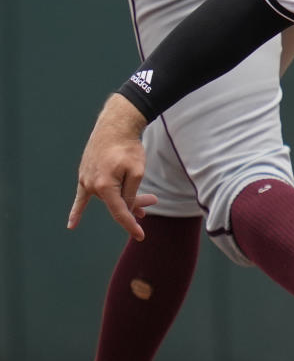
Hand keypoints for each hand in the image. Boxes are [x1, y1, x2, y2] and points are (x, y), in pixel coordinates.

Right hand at [70, 94, 155, 240]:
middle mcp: (92, 185)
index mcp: (105, 186)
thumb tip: (126, 210)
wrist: (115, 124)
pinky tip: (71, 225)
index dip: (131, 225)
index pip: (119, 212)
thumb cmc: (128, 147)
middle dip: (135, 205)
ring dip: (123, 197)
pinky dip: (77, 210)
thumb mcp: (137, 171)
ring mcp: (86, 180)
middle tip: (153, 201)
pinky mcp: (84, 175)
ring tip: (145, 197)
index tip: (141, 236)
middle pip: (115, 203)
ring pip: (108, 197)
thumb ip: (130, 194)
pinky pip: (81, 197)